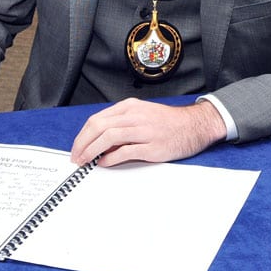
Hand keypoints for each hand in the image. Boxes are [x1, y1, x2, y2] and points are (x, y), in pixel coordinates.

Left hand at [70, 98, 226, 166]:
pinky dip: (110, 158)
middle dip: (83, 143)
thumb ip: (122, 123)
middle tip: (76, 157)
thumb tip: (99, 140)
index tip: (76, 147)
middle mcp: (135, 116)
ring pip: (109, 137)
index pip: (97, 119)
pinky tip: (104, 163)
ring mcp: (144, 130)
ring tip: (85, 161)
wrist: (194, 125)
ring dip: (92, 150)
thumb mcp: (142, 114)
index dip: (82, 135)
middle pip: (99, 127)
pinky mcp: (152, 146)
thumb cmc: (168, 122)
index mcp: (130, 107)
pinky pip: (125, 151)